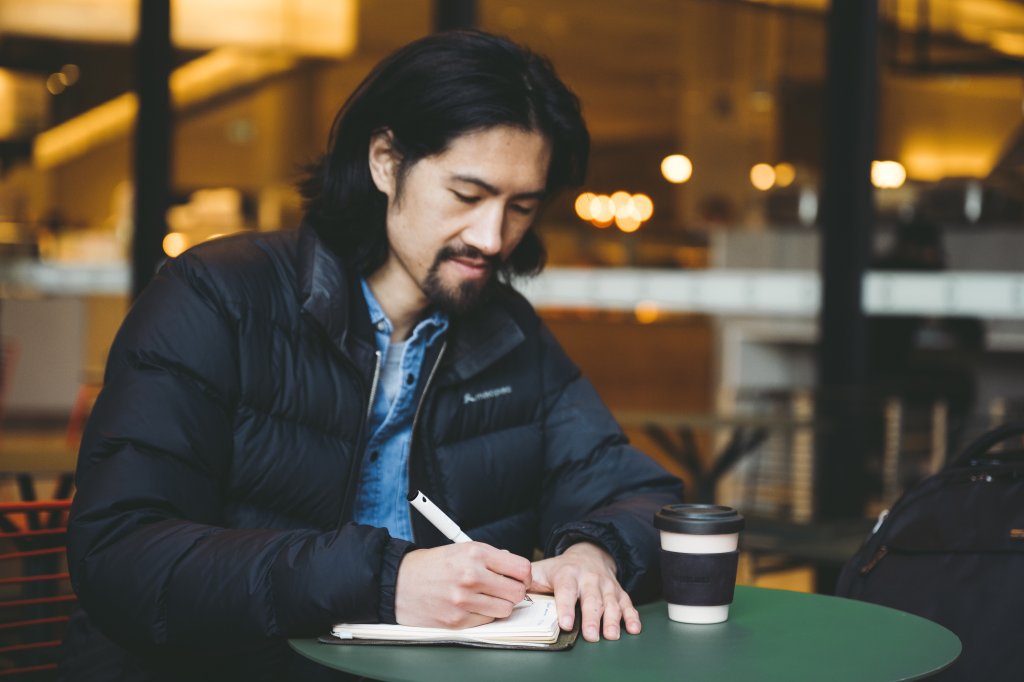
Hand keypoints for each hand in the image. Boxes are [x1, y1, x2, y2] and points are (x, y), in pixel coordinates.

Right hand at [394, 542, 531, 628]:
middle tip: (504, 589)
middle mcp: (471, 576)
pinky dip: (483, 615)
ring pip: (505, 609)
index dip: (524, 575)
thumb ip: (490, 557)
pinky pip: (487, 621)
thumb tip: (515, 566)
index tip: (519, 578)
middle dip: (514, 591)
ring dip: (499, 605)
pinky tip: (471, 606)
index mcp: (475, 553)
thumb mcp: (461, 549)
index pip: (521, 568)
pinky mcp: (457, 620)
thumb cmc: (430, 565)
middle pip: (517, 592)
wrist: (398, 582)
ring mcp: (464, 600)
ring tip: (485, 597)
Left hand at [530, 542, 640, 642]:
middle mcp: (589, 579)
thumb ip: (525, 579)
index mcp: (568, 574)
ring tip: (611, 635)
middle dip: (592, 617)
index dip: (566, 607)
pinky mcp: (619, 592)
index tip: (566, 623)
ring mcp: (606, 585)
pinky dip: (632, 616)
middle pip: (592, 599)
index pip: (566, 590)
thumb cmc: (561, 569)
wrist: (589, 553)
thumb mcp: (541, 569)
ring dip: (612, 619)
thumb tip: (509, 586)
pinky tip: (633, 628)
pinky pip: (628, 603)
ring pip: (611, 602)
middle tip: (591, 635)